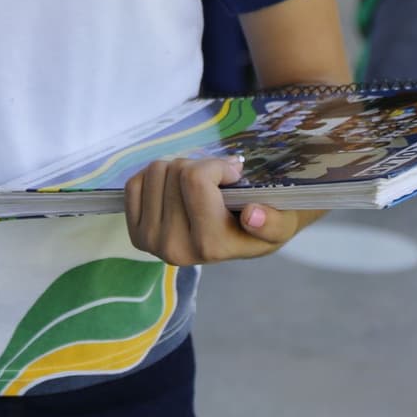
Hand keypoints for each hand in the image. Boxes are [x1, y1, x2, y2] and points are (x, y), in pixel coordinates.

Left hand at [123, 155, 309, 265]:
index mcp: (211, 246)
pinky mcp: (135, 232)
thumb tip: (252, 216)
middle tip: (216, 182)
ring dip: (178, 170)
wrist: (238, 238)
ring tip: (199, 187)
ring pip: (155, 172)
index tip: (234, 175)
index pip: (196, 180)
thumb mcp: (282, 223)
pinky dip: (155, 178)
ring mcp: (150, 242)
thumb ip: (273, 222)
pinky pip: (134, 183)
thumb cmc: (264, 223)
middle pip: (174, 171)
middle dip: (199, 166)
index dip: (218, 166)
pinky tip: (176, 191)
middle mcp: (175, 249)